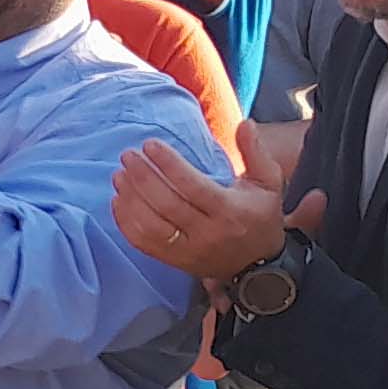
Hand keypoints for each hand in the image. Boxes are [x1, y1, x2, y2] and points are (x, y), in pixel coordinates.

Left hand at [111, 138, 328, 278]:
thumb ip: (255, 152)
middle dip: (143, 178)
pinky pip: (143, 244)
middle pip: (167, 206)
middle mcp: (208, 234)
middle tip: (128, 156)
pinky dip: (126, 223)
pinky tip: (119, 200)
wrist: (260, 266)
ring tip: (120, 175)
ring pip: (151, 227)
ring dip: (130, 199)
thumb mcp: (268, 183)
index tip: (150, 144)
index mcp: (230, 211)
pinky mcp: (176, 261)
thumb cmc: (260, 216)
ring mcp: (189, 251)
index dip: (169, 165)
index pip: (193, 187)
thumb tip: (245, 123)